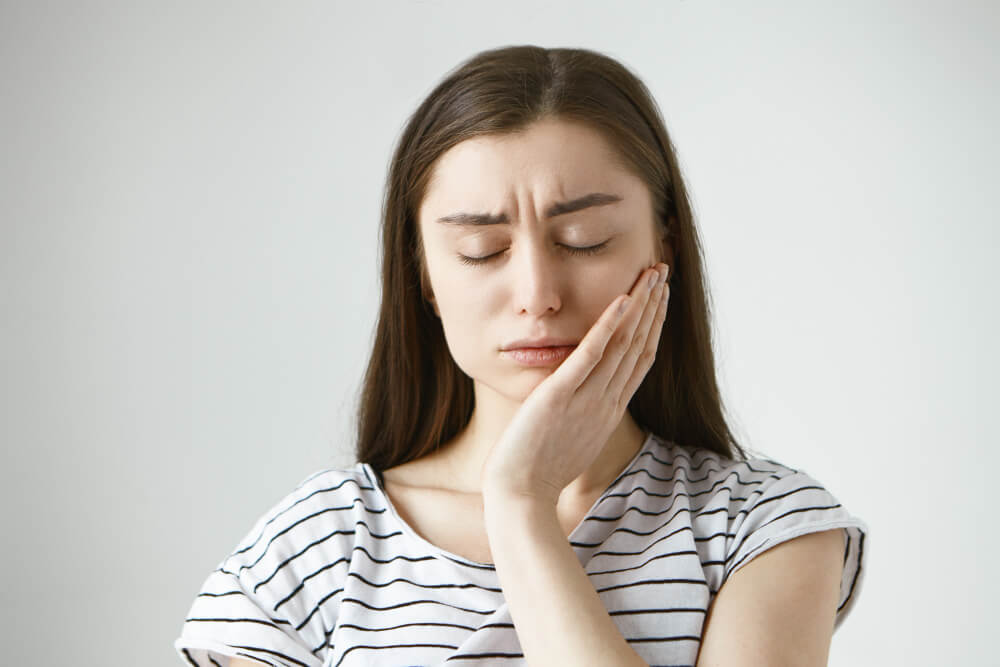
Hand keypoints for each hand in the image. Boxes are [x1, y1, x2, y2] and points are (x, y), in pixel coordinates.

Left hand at [480, 262, 670, 504]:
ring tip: (651, 274)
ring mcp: (586, 399)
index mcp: (608, 411)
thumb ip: (582, 412)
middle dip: (653, 306)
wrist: (520, 496)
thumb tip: (581, 395)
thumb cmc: (537, 471)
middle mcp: (605, 402)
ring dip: (639, 306)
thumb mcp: (570, 438)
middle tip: (664, 272)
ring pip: (623, 345)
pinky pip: (589, 357)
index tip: (660, 299)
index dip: (653, 326)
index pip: (640, 360)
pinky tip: (621, 300)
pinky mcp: (560, 397)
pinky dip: (607, 328)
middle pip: (639, 346)